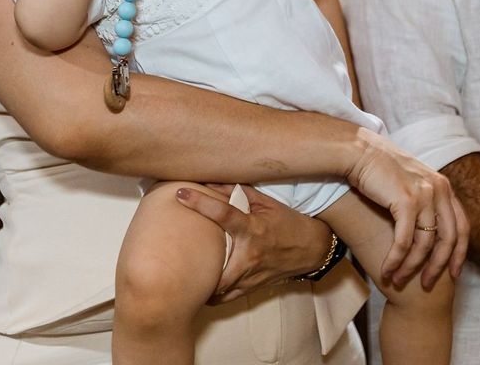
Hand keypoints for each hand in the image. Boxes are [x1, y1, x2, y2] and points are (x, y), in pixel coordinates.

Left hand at [174, 183, 331, 303]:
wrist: (310, 248)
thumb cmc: (287, 222)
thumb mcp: (267, 203)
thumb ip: (238, 194)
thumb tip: (211, 182)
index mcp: (253, 228)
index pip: (223, 213)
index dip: (201, 202)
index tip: (180, 194)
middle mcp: (250, 254)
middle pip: (214, 264)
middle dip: (192, 261)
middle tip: (169, 251)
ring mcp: (250, 275)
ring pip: (217, 287)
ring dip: (200, 281)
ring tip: (181, 272)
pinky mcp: (251, 287)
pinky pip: (225, 297)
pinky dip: (211, 293)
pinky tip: (200, 285)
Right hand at [344, 127, 469, 288]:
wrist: (356, 150)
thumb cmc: (377, 168)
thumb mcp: (409, 183)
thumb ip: (422, 201)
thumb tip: (426, 230)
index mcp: (443, 186)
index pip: (462, 226)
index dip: (459, 253)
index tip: (453, 274)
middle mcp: (439, 189)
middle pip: (449, 239)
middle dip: (438, 266)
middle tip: (426, 284)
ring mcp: (425, 194)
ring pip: (426, 244)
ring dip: (412, 267)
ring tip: (398, 280)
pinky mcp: (406, 201)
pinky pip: (405, 241)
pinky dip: (396, 260)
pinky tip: (387, 270)